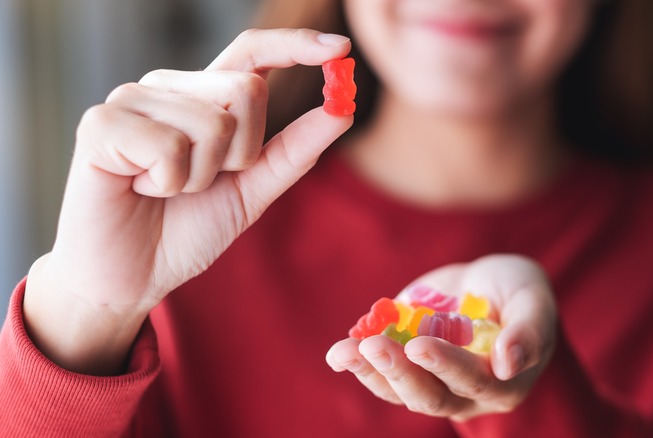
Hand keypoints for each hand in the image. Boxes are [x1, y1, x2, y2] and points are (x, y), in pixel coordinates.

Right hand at [23, 28, 352, 373]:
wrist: (131, 277)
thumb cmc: (185, 230)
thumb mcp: (252, 189)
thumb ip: (294, 150)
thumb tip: (342, 110)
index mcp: (203, 97)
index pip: (253, 52)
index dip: (296, 45)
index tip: (340, 48)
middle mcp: (169, 88)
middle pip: (246, 90)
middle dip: (241, 155)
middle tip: (202, 183)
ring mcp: (132, 100)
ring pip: (212, 124)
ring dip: (201, 177)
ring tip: (165, 190)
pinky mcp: (100, 124)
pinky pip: (170, 146)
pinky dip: (167, 183)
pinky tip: (139, 189)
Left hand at [326, 254, 557, 420]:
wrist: (487, 282)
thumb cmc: (519, 291)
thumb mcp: (534, 300)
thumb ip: (528, 331)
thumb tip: (508, 364)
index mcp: (502, 384)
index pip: (472, 381)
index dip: (446, 365)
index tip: (419, 345)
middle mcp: (464, 393)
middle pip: (429, 397)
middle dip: (400, 372)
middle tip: (375, 347)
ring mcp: (430, 382)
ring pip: (398, 391)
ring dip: (369, 372)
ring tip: (343, 353)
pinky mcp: (404, 365)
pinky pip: (380, 374)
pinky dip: (358, 363)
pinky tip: (339, 352)